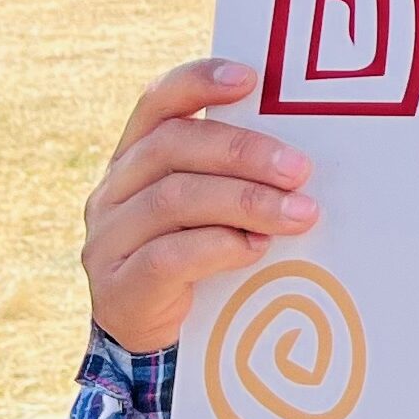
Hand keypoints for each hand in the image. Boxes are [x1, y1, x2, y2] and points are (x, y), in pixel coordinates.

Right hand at [83, 60, 317, 354]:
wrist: (155, 339)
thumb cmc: (201, 258)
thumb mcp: (215, 208)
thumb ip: (239, 175)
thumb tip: (311, 155)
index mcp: (136, 158)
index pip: (158, 102)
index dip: (199, 83)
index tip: (252, 79)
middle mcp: (113, 191)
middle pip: (172, 146)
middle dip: (244, 152)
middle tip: (300, 169)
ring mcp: (108, 240)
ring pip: (173, 199)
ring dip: (246, 202)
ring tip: (298, 214)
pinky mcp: (117, 288)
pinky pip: (167, 256)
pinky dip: (220, 247)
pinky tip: (256, 249)